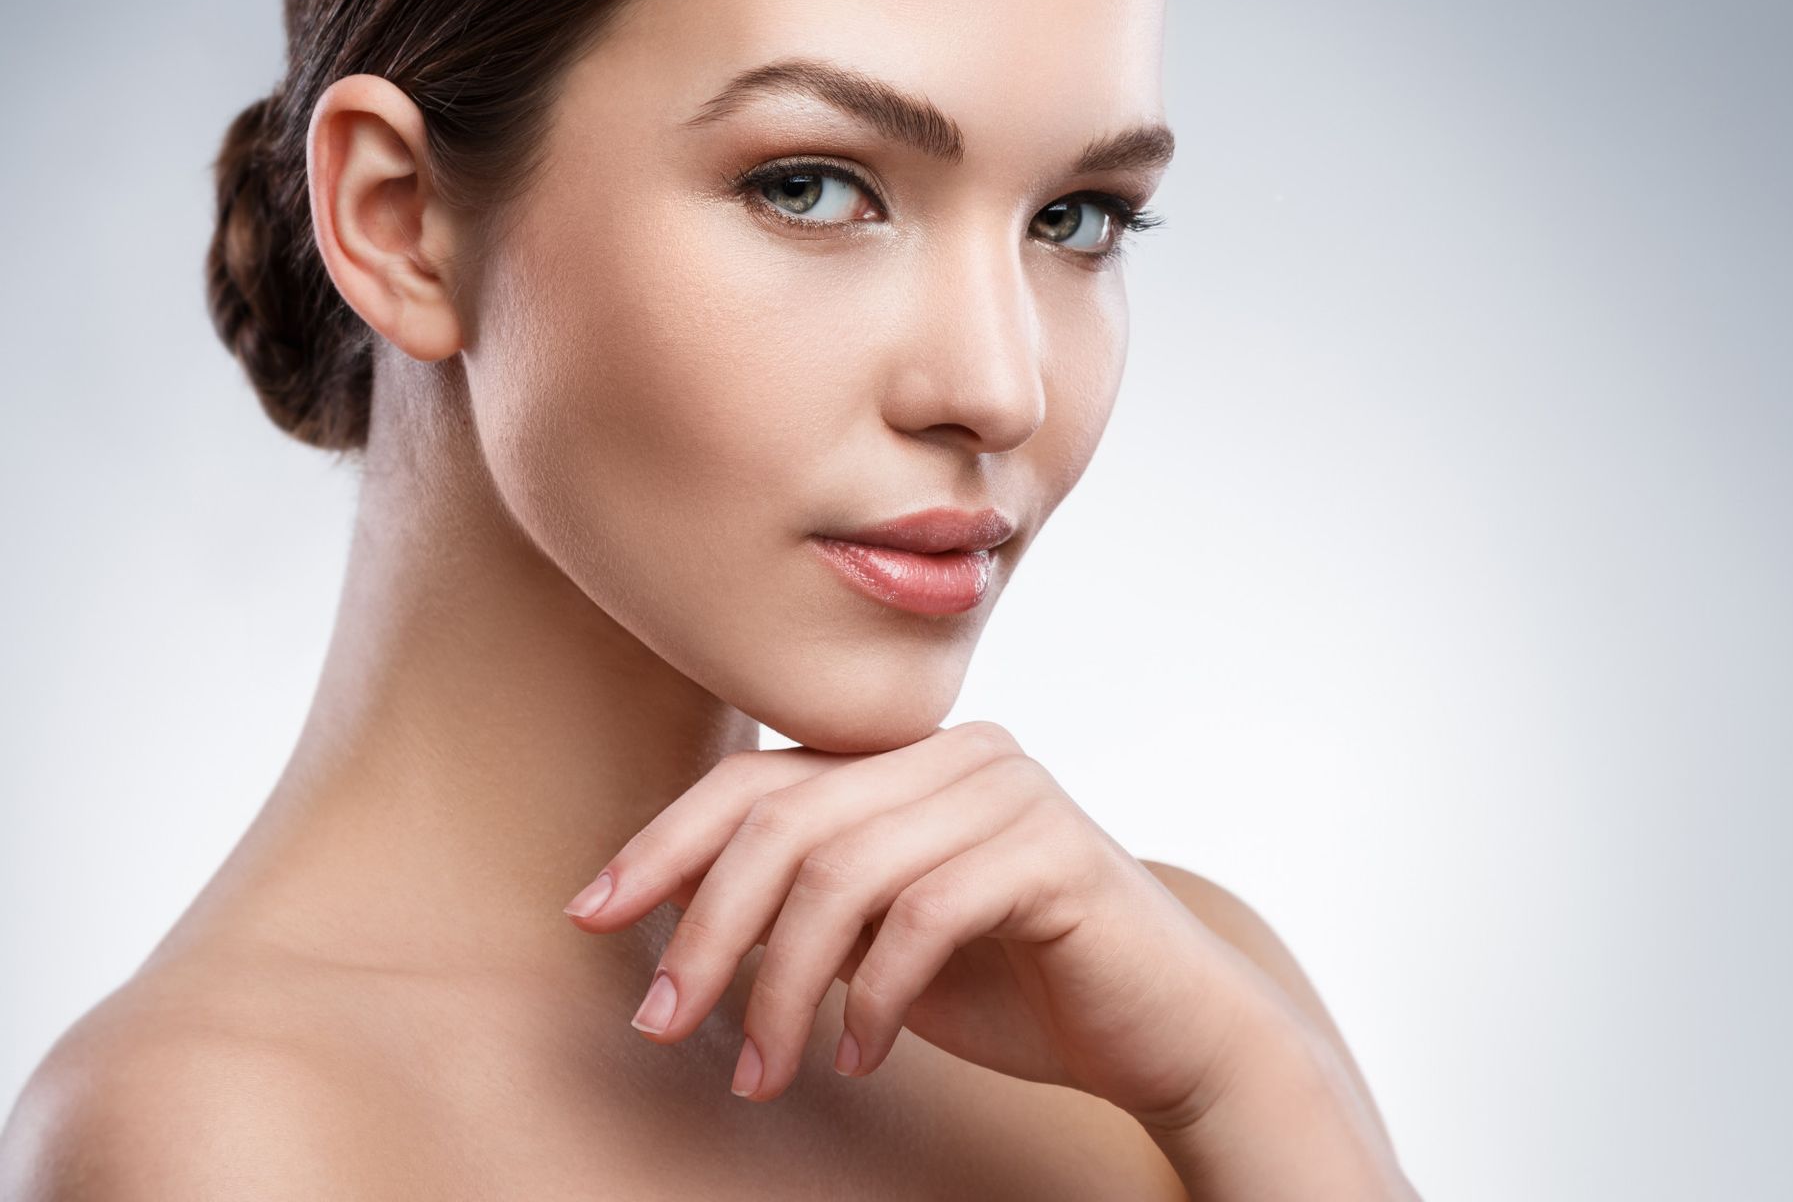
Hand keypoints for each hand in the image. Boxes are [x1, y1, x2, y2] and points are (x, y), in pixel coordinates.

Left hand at [560, 721, 1272, 1117]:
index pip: (759, 780)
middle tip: (660, 1022)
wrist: (1170, 1030)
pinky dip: (874, 997)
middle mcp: (958, 753)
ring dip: (783, 987)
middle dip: (703, 928)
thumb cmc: (1022, 985)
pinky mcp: (1054, 854)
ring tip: (766, 1071)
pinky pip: (924, 916)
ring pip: (842, 873)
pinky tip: (862, 1055)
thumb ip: (809, 905)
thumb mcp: (887, 939)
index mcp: (910, 758)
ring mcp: (1011, 793)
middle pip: (784, 821)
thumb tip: (675, 915)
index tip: (590, 914)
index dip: (663, 843)